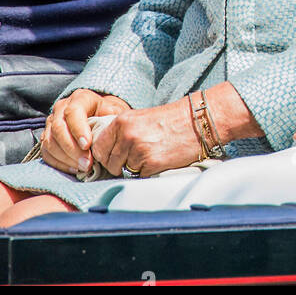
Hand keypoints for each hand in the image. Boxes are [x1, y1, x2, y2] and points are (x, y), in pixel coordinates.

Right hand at [41, 89, 132, 173]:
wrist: (100, 115)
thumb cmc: (108, 114)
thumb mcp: (114, 111)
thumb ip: (112, 119)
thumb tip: (110, 133)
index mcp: (80, 98)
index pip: (73, 112)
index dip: (78, 129)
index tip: (87, 145)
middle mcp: (61, 108)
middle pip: (58, 129)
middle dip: (72, 149)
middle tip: (87, 163)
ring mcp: (51, 123)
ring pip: (50, 142)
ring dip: (66, 159)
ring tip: (83, 168)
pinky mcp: (46, 138)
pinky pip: (46, 153)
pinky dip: (59, 164)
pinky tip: (74, 169)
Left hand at [91, 98, 206, 177]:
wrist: (197, 122)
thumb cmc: (170, 120)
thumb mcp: (139, 119)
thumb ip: (121, 133)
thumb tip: (104, 153)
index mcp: (121, 122)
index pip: (98, 148)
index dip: (106, 155)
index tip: (115, 156)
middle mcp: (127, 136)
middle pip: (109, 163)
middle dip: (120, 164)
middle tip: (137, 156)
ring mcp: (138, 150)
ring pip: (124, 171)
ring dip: (135, 168)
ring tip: (151, 155)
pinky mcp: (151, 163)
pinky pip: (140, 175)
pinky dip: (149, 172)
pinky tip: (160, 159)